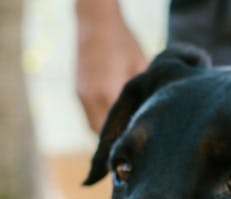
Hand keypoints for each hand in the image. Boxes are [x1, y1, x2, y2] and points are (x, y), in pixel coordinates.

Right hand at [75, 0, 148, 131]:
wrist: (95, 22)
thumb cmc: (123, 42)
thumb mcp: (141, 66)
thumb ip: (144, 93)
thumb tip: (152, 115)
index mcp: (108, 92)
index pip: (119, 130)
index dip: (130, 140)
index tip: (143, 145)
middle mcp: (91, 98)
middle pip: (104, 134)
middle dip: (119, 140)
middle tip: (136, 144)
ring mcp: (82, 96)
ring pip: (94, 128)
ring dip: (108, 133)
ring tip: (126, 134)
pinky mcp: (78, 92)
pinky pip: (89, 117)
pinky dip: (101, 122)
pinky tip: (116, 119)